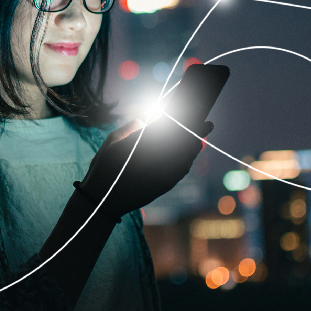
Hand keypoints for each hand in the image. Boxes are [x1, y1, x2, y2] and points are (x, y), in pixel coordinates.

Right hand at [80, 115, 213, 219]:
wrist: (104, 199)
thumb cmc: (104, 167)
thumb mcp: (113, 140)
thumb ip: (131, 128)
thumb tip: (145, 120)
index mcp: (145, 141)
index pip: (173, 126)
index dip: (187, 119)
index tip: (196, 111)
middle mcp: (158, 156)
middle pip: (184, 140)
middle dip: (196, 130)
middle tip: (206, 123)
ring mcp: (164, 171)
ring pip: (187, 155)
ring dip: (195, 144)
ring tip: (201, 135)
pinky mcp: (166, 184)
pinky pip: (183, 169)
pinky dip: (188, 159)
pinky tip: (191, 152)